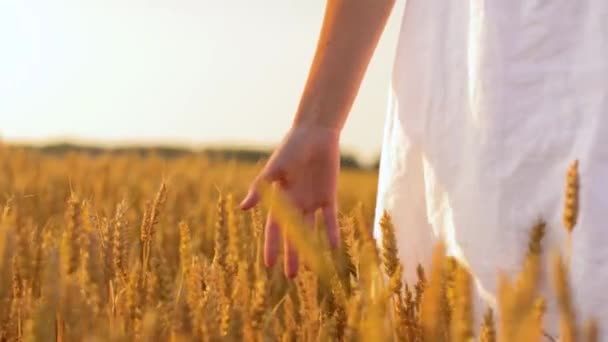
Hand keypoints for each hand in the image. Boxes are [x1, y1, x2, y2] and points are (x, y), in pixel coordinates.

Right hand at [240, 124, 340, 277]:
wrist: (315, 134)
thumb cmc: (291, 148)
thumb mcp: (274, 169)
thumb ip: (260, 189)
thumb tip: (242, 208)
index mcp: (280, 198)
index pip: (274, 228)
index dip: (271, 246)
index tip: (268, 265)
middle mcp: (296, 204)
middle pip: (293, 235)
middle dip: (292, 255)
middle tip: (292, 278)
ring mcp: (313, 201)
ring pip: (311, 231)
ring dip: (311, 248)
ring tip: (312, 269)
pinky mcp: (329, 196)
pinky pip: (330, 218)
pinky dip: (332, 232)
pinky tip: (334, 247)